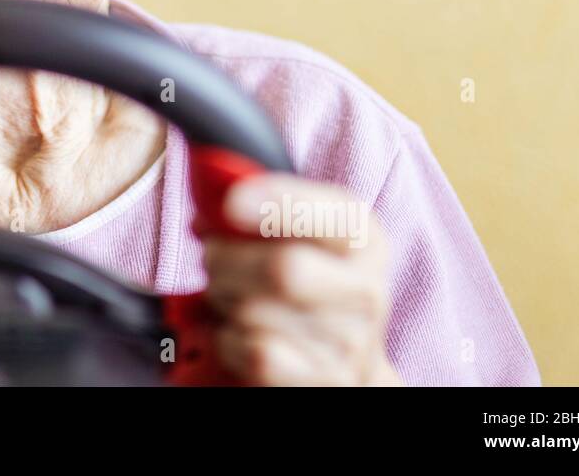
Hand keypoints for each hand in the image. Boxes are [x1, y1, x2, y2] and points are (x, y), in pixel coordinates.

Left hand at [203, 174, 401, 385]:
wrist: (352, 360)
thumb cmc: (311, 281)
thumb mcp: (304, 234)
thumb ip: (265, 206)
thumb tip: (211, 197)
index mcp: (363, 237)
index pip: (330, 215)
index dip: (279, 205)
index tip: (232, 202)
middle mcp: (367, 289)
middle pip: (283, 269)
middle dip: (227, 259)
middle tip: (211, 255)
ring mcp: (351, 342)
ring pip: (256, 311)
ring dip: (222, 299)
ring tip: (227, 294)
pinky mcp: (325, 380)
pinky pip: (255, 352)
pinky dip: (229, 339)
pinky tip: (236, 331)